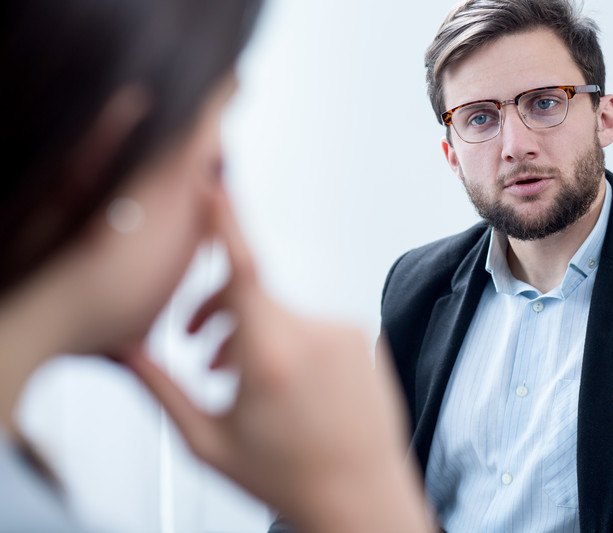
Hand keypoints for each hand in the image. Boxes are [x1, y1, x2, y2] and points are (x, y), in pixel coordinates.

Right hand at [124, 191, 431, 531]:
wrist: (362, 497)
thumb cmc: (291, 478)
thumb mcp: (208, 441)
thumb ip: (161, 388)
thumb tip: (127, 353)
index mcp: (271, 355)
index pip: (242, 267)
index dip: (224, 219)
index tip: (213, 183)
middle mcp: (314, 334)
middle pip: (251, 291)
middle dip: (217, 311)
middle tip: (199, 349)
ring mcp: (345, 333)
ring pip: (281, 310)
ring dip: (254, 331)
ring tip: (242, 378)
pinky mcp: (362, 337)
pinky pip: (312, 322)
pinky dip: (290, 340)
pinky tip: (288, 382)